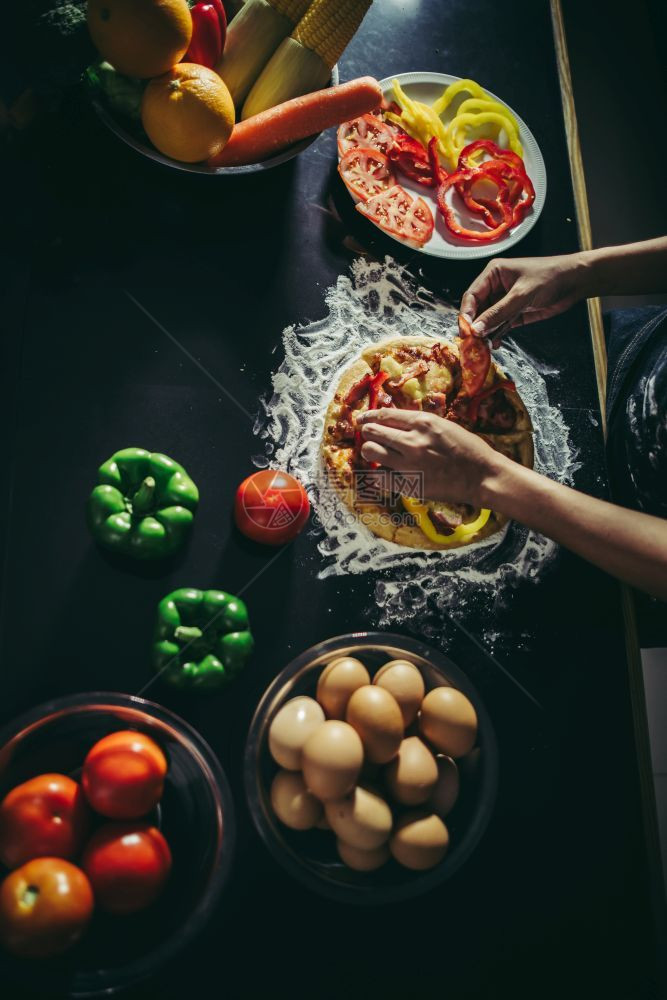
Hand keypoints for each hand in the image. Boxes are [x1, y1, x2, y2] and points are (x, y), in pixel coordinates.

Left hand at [357, 409, 502, 506]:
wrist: (481, 476)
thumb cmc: (467, 448)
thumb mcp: (444, 426)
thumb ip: (418, 423)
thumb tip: (394, 420)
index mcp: (423, 423)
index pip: (384, 415)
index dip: (369, 416)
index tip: (362, 419)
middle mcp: (412, 441)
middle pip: (373, 432)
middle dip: (367, 432)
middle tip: (368, 435)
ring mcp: (409, 464)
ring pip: (371, 452)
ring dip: (370, 450)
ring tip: (375, 453)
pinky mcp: (409, 485)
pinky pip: (379, 477)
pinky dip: (377, 473)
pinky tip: (383, 472)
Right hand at [460, 253, 588, 342]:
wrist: (575, 281)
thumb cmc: (550, 277)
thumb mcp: (521, 295)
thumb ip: (498, 313)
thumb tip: (476, 329)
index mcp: (493, 274)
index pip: (471, 296)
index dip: (466, 315)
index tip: (466, 332)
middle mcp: (496, 287)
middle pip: (477, 310)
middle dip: (476, 327)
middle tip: (473, 344)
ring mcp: (505, 301)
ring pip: (488, 320)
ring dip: (486, 333)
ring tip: (484, 347)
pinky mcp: (514, 312)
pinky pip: (500, 326)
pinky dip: (497, 335)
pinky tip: (496, 344)